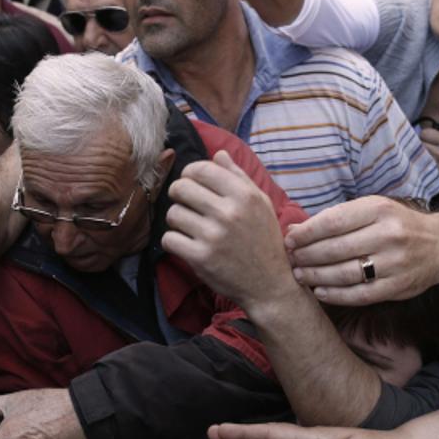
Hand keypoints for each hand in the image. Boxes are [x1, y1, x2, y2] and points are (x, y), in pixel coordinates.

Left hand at [163, 150, 297, 307]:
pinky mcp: (201, 258)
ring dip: (178, 220)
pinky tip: (187, 244)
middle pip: (181, 188)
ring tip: (191, 227)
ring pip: (173, 213)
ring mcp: (214, 236)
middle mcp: (229, 213)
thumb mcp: (261, 204)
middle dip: (179, 195)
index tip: (191, 183)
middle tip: (186, 205)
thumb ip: (239, 177)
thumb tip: (218, 154)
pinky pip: (169, 239)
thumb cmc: (264, 241)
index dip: (190, 174)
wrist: (269, 284)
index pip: (201, 169)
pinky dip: (174, 241)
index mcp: (244, 195)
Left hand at [285, 197, 438, 304]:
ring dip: (316, 277)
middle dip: (307, 256)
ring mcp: (394, 263)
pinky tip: (319, 292)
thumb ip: (337, 218)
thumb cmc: (398, 225)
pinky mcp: (397, 287)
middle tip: (290, 260)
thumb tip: (294, 229)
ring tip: (300, 276)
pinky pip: (359, 294)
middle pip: (336, 249)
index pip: (333, 221)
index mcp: (379, 210)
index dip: (306, 233)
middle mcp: (388, 235)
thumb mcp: (373, 210)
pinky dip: (335, 295)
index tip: (289, 240)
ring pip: (345, 273)